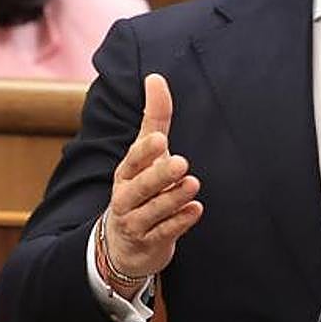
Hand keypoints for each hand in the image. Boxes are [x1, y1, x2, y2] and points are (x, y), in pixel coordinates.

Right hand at [102, 73, 202, 283]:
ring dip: (173, 197)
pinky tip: (196, 210)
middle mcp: (126, 197)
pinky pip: (164, 233)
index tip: (160, 139)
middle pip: (140, 186)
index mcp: (126, 173)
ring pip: (153, 211)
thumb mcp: (146, 154)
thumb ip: (154, 118)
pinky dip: (179, 223)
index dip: (144, 151)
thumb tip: (156, 77)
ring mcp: (136, 222)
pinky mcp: (149, 243)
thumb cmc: (140, 187)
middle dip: (159, 175)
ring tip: (192, 184)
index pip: (132, 160)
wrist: (125, 243)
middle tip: (181, 162)